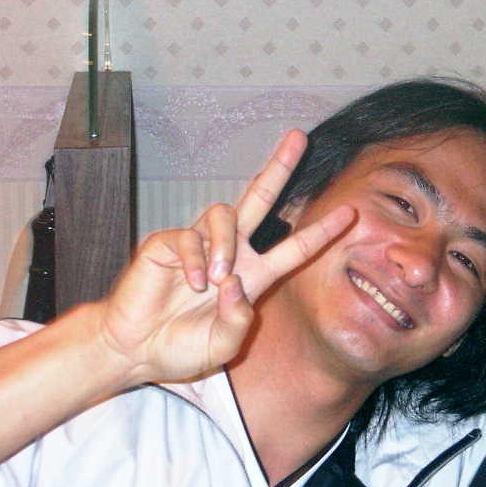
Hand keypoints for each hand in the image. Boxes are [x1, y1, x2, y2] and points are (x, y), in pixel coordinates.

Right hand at [97, 130, 353, 384]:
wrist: (135, 350)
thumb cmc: (179, 347)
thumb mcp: (220, 347)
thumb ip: (236, 323)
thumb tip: (235, 283)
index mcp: (251, 277)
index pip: (293, 248)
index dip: (321, 232)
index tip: (350, 213)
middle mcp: (230, 253)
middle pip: (260, 198)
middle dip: (279, 167)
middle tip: (300, 137)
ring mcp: (199, 244)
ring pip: (224, 214)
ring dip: (225, 244)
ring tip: (215, 279)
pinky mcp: (168, 243)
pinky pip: (189, 237)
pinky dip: (194, 260)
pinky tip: (189, 285)